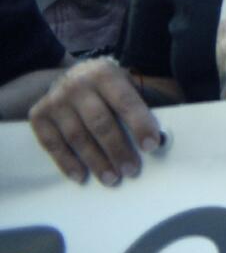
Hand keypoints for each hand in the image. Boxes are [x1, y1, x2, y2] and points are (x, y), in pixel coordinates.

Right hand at [28, 59, 161, 186]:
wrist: (69, 76)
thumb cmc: (106, 87)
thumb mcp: (123, 83)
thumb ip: (138, 105)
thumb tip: (159, 138)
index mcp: (105, 74)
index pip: (125, 102)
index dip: (139, 124)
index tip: (152, 146)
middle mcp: (77, 85)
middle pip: (100, 123)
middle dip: (118, 149)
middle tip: (131, 170)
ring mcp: (55, 100)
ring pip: (78, 137)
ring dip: (96, 161)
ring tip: (111, 178)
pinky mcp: (38, 115)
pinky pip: (53, 144)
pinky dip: (67, 162)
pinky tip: (81, 175)